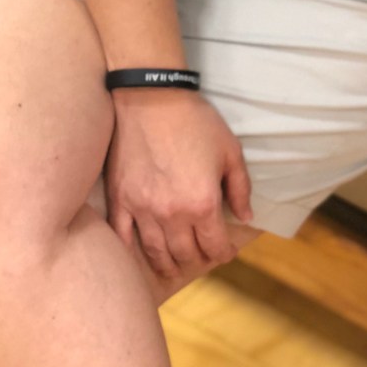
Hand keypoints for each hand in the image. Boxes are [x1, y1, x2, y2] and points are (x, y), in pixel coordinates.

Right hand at [105, 89, 252, 281]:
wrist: (152, 100)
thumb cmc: (196, 121)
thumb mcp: (230, 150)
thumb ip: (240, 187)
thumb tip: (246, 216)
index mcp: (202, 203)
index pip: (214, 245)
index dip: (222, 253)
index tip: (225, 253)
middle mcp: (172, 214)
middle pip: (185, 253)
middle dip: (197, 259)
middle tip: (201, 257)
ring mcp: (142, 210)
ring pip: (156, 252)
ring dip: (168, 263)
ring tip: (174, 267)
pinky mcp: (120, 200)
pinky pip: (123, 237)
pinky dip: (132, 252)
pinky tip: (139, 256)